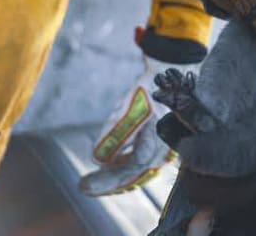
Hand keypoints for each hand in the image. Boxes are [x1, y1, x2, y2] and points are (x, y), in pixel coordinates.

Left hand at [78, 55, 187, 195]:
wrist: (171, 71)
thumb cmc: (149, 90)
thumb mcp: (126, 110)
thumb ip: (114, 135)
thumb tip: (98, 159)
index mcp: (156, 145)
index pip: (128, 172)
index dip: (106, 181)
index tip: (84, 185)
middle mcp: (164, 150)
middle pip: (133, 175)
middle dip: (109, 182)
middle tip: (85, 185)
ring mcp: (166, 146)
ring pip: (138, 169)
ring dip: (117, 174)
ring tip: (97, 176)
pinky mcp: (164, 139)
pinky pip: (143, 159)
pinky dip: (127, 163)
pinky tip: (114, 161)